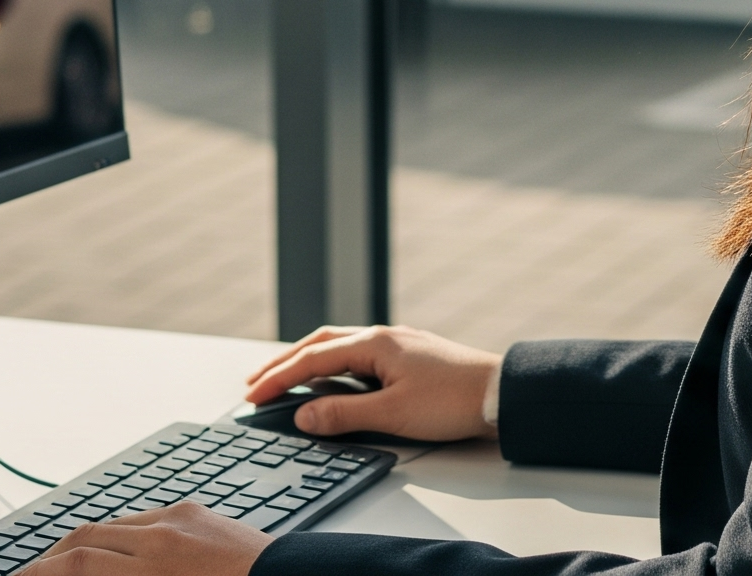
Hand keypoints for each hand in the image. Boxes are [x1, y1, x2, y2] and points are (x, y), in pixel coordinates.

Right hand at [25, 501, 267, 574]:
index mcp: (155, 570)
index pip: (75, 566)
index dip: (38, 574)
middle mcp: (163, 537)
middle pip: (83, 539)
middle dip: (48, 560)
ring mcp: (179, 518)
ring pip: (109, 524)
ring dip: (79, 545)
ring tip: (61, 566)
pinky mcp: (195, 510)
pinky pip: (141, 518)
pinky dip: (116, 535)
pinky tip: (109, 552)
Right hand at [241, 324, 500, 440]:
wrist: (500, 393)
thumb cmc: (452, 401)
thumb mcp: (392, 414)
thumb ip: (343, 415)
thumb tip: (303, 415)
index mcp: (373, 344)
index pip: (312, 358)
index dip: (278, 378)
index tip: (251, 394)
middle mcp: (382, 336)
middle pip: (320, 344)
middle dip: (285, 363)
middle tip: (255, 381)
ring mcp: (397, 344)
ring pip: (339, 347)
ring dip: (308, 361)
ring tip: (285, 379)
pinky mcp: (409, 356)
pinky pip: (358, 355)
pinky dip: (334, 366)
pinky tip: (332, 381)